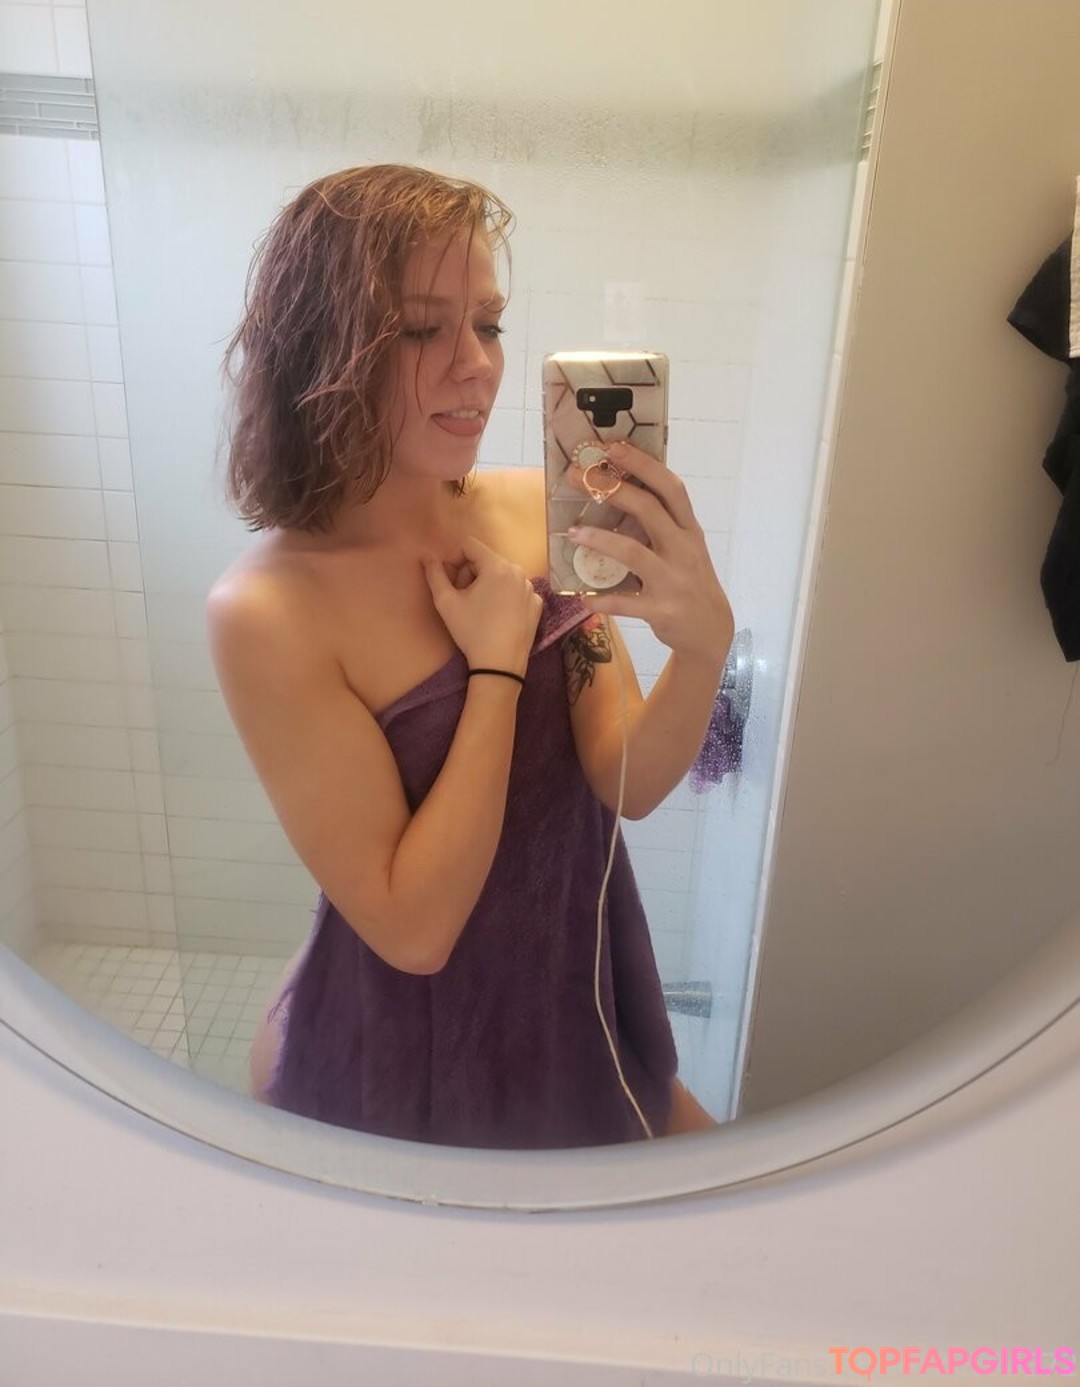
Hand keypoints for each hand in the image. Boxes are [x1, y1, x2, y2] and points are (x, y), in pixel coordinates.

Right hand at [423, 537, 542, 675]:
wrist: (500, 665)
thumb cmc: (472, 631)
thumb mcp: (446, 602)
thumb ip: (434, 574)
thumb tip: (426, 556)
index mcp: (497, 566)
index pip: (470, 545)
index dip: (453, 558)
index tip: (448, 580)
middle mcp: (518, 571)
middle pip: (486, 560)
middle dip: (469, 573)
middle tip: (461, 597)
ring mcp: (530, 588)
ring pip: (501, 575)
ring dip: (486, 584)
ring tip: (478, 608)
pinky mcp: (537, 604)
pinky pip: (515, 590)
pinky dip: (503, 596)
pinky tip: (496, 616)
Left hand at [568, 439, 732, 671]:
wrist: (710, 630)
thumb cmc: (689, 580)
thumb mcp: (685, 547)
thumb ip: (660, 523)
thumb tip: (616, 492)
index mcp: (689, 529)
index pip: (670, 488)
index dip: (643, 465)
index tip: (614, 447)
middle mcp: (683, 549)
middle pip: (649, 510)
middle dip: (612, 490)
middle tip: (578, 478)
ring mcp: (672, 580)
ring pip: (633, 552)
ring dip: (600, 540)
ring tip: (573, 532)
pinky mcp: (661, 610)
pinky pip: (626, 603)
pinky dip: (602, 601)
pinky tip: (583, 597)